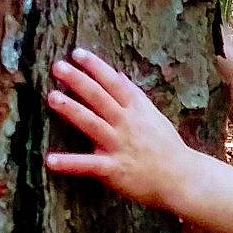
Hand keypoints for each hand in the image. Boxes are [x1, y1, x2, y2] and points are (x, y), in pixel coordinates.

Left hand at [46, 48, 191, 209]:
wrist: (182, 178)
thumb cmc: (166, 147)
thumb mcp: (153, 115)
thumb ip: (134, 95)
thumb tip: (118, 75)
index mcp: (135, 109)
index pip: (113, 83)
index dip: (96, 67)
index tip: (77, 53)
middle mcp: (126, 124)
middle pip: (99, 97)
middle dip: (79, 81)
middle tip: (58, 67)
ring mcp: (119, 146)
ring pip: (92, 124)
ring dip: (72, 110)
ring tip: (52, 98)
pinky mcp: (114, 169)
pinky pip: (88, 165)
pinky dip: (70, 163)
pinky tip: (50, 160)